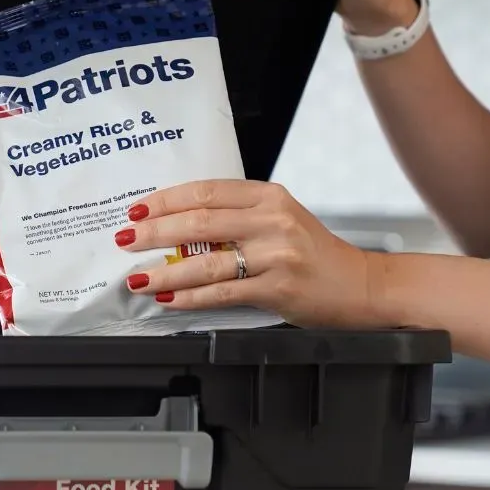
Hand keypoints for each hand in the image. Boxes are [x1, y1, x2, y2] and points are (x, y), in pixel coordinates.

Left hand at [114, 180, 385, 327]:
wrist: (363, 286)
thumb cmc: (316, 254)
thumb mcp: (281, 219)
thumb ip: (238, 217)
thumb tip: (179, 225)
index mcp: (269, 196)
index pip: (207, 191)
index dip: (167, 200)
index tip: (138, 209)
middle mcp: (272, 221)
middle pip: (200, 222)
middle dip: (155, 232)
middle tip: (126, 240)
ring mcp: (276, 255)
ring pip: (206, 262)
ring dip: (165, 271)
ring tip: (138, 277)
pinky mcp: (278, 288)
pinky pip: (222, 292)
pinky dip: (190, 297)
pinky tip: (169, 299)